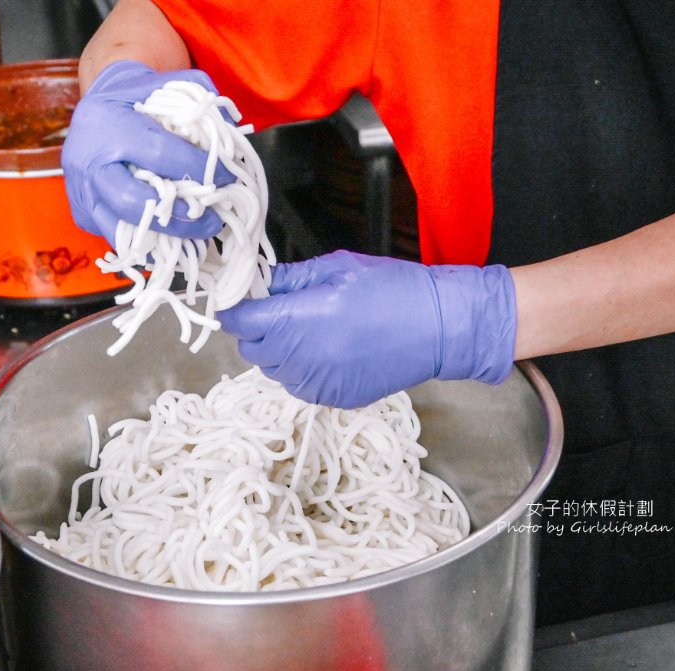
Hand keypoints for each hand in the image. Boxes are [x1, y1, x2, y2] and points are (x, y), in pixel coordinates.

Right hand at [61, 60, 234, 245]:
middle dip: (180, 219)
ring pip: (121, 230)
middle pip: (134, 203)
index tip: (226, 178)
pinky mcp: (81, 212)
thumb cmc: (135, 96)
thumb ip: (199, 104)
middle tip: (213, 221)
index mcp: (109, 126)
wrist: (95, 105)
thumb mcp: (164, 85)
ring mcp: (81, 191)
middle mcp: (88, 162)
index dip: (197, 170)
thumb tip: (230, 142)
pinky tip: (174, 240)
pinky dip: (147, 243)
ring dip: (165, 240)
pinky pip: (115, 236)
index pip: (160, 155)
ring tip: (197, 236)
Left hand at [217, 250, 516, 408]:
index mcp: (297, 320)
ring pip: (273, 369)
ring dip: (280, 350)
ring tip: (312, 328)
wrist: (438, 328)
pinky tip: (330, 348)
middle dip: (258, 328)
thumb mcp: (337, 268)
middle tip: (283, 308)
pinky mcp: (332, 398)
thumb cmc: (393, 291)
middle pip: (251, 348)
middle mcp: (300, 358)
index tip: (242, 298)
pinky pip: (299, 384)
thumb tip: (259, 281)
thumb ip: (290, 278)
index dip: (236, 308)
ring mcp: (316, 384)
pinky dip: (303, 368)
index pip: (238, 322)